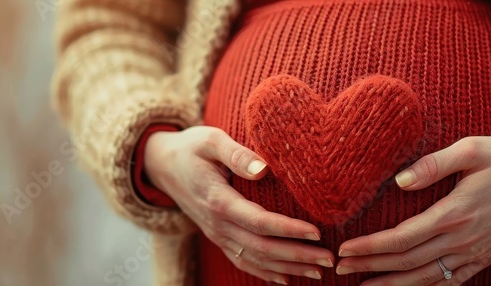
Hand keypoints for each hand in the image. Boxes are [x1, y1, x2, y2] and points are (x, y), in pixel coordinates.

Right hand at [145, 126, 333, 283]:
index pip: (259, 222)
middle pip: (262, 247)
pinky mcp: (217, 237)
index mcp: (218, 200)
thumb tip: (263, 169)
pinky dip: (265, 273)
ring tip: (319, 272)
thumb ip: (236, 154)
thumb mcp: (210, 140)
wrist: (161, 165)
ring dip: (288, 268)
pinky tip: (286, 278)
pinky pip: (242, 261)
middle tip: (330, 259)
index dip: (289, 230)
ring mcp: (216, 234)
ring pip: (255, 259)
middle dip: (298, 256)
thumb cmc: (191, 147)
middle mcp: (217, 224)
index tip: (317, 232)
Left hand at [334, 137, 490, 284]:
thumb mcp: (472, 149)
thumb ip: (434, 164)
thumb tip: (401, 180)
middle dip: (370, 267)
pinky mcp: (483, 259)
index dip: (370, 247)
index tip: (345, 249)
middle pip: (406, 262)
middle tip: (341, 268)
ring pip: (425, 278)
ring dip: (392, 285)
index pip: (401, 239)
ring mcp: (473, 254)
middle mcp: (461, 240)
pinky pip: (450, 282)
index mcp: (454, 213)